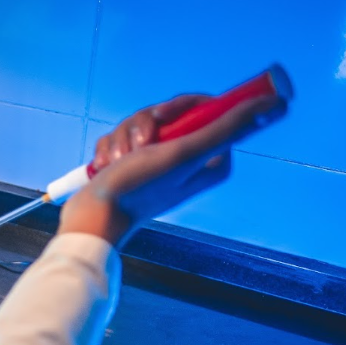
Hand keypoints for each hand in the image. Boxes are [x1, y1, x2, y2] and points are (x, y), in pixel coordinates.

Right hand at [59, 93, 282, 245]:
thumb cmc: (138, 187)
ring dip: (124, 136)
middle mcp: (191, 158)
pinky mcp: (136, 163)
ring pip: (143, 122)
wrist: (95, 215)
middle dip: (145, 122)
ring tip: (118, 160)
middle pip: (171, 112)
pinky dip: (112, 146)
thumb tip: (274, 104)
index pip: (204, 107)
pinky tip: (108, 164)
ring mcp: (161, 160)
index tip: (162, 118)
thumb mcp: (186, 153)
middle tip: (139, 142)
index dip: (179, 106)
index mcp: (213, 157)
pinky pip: (124, 136)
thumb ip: (228, 128)